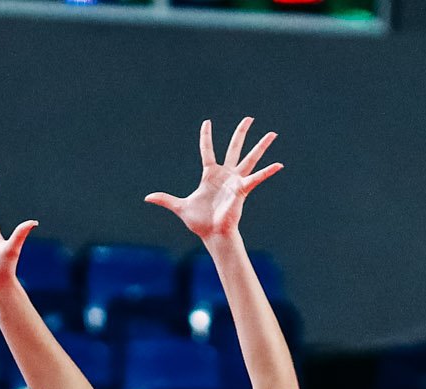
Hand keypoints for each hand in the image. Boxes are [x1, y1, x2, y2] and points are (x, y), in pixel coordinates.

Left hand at [145, 118, 281, 244]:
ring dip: (261, 146)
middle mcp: (225, 175)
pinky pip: (257, 178)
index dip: (206, 136)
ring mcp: (235, 181)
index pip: (207, 150)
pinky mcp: (242, 189)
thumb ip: (165, 199)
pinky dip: (267, 172)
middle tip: (250, 118)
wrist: (212, 234)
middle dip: (241, 133)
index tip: (207, 122)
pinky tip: (279, 164)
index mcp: (210, 175)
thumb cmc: (199, 222)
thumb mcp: (180, 207)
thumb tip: (147, 197)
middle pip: (235, 148)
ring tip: (273, 133)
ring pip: (250, 158)